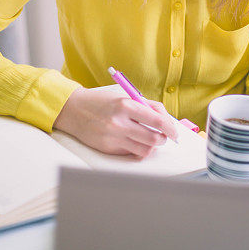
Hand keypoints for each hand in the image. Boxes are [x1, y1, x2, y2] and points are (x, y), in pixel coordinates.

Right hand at [53, 86, 178, 158]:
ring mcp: (113, 137)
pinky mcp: (107, 149)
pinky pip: (130, 153)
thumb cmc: (102, 102)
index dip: (170, 129)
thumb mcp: (124, 96)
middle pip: (154, 139)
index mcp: (126, 105)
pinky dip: (136, 149)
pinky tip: (133, 141)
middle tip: (163, 137)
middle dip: (163, 139)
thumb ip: (147, 106)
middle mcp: (119, 122)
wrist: (74, 110)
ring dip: (151, 146)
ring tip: (149, 139)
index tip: (174, 132)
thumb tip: (166, 121)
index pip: (157, 121)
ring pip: (144, 150)